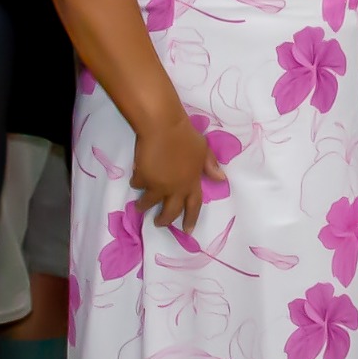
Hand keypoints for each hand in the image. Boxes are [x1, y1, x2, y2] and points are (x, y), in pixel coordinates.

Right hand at [134, 109, 213, 233]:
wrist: (164, 127)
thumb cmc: (185, 135)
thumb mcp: (204, 150)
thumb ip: (210, 166)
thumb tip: (221, 179)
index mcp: (192, 182)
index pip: (194, 206)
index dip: (190, 219)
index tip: (187, 231)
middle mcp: (176, 188)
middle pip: (170, 212)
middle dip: (164, 220)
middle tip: (159, 223)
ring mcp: (159, 185)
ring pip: (149, 203)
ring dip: (143, 206)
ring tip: (140, 206)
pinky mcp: (143, 179)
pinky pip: (138, 185)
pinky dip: (137, 182)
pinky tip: (136, 178)